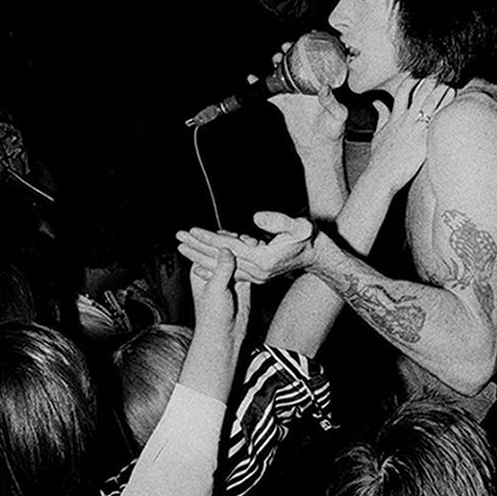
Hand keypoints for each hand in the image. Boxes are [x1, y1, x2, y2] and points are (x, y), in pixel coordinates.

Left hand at [177, 213, 315, 284]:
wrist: (318, 258)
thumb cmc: (309, 238)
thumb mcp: (299, 226)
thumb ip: (278, 222)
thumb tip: (255, 218)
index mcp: (262, 260)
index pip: (228, 247)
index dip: (209, 238)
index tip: (191, 230)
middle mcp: (256, 271)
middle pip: (220, 258)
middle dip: (198, 247)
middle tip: (178, 237)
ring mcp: (256, 276)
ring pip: (223, 266)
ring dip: (201, 257)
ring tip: (183, 248)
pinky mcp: (256, 277)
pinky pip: (230, 272)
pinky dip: (214, 267)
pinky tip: (200, 265)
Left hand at [189, 245, 250, 353]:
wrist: (226, 335)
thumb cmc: (212, 316)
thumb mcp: (215, 289)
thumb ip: (221, 268)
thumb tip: (226, 248)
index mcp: (200, 269)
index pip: (209, 246)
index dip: (221, 239)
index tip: (234, 236)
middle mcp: (213, 270)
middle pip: (225, 248)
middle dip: (236, 242)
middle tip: (249, 240)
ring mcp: (228, 276)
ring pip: (238, 255)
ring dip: (246, 249)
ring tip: (256, 243)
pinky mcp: (242, 282)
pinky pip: (248, 266)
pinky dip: (253, 259)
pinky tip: (260, 253)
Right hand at [250, 45, 347, 157]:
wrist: (318, 149)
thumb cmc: (333, 133)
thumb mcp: (338, 116)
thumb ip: (332, 102)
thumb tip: (324, 88)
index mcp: (323, 84)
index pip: (318, 60)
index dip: (312, 46)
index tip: (308, 36)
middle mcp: (308, 85)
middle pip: (297, 62)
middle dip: (291, 51)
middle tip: (286, 47)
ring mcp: (295, 93)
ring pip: (283, 72)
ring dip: (277, 63)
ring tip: (275, 59)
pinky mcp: (283, 103)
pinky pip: (270, 91)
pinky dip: (260, 84)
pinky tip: (253, 78)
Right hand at [361, 77, 454, 197]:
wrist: (380, 177)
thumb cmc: (379, 160)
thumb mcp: (377, 135)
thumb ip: (380, 116)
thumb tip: (377, 103)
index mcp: (395, 117)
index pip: (405, 90)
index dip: (414, 78)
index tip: (423, 72)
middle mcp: (406, 120)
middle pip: (421, 92)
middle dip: (433, 80)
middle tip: (444, 71)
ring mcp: (416, 129)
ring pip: (431, 102)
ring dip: (443, 90)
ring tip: (453, 82)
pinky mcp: (424, 141)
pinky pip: (438, 120)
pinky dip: (447, 109)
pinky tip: (456, 102)